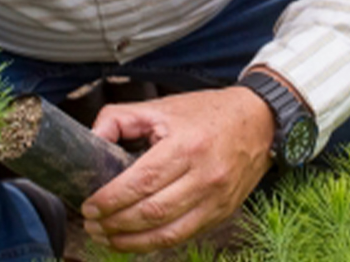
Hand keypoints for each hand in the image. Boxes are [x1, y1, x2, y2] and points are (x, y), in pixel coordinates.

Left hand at [82, 87, 273, 251]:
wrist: (259, 122)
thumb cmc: (207, 113)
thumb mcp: (161, 106)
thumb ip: (119, 118)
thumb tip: (90, 140)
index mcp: (187, 144)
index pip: (142, 181)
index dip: (111, 199)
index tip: (90, 205)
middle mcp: (205, 175)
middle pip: (152, 211)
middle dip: (114, 223)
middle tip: (92, 223)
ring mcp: (217, 198)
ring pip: (167, 232)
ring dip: (130, 241)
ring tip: (106, 236)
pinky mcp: (222, 213)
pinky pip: (183, 236)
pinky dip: (154, 243)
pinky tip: (133, 240)